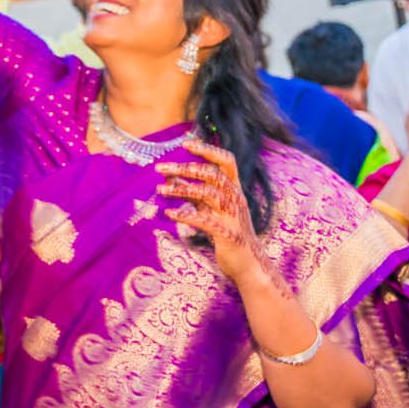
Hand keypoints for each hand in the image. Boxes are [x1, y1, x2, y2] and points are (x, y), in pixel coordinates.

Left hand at [156, 139, 266, 285]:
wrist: (248, 264)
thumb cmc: (227, 233)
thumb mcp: (211, 209)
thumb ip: (194, 193)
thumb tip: (172, 177)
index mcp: (234, 189)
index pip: (226, 161)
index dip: (208, 150)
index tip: (185, 144)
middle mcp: (236, 199)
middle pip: (212, 174)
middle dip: (185, 168)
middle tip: (160, 168)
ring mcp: (233, 216)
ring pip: (208, 193)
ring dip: (182, 190)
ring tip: (160, 190)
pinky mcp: (227, 234)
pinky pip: (205, 220)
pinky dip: (186, 215)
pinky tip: (170, 214)